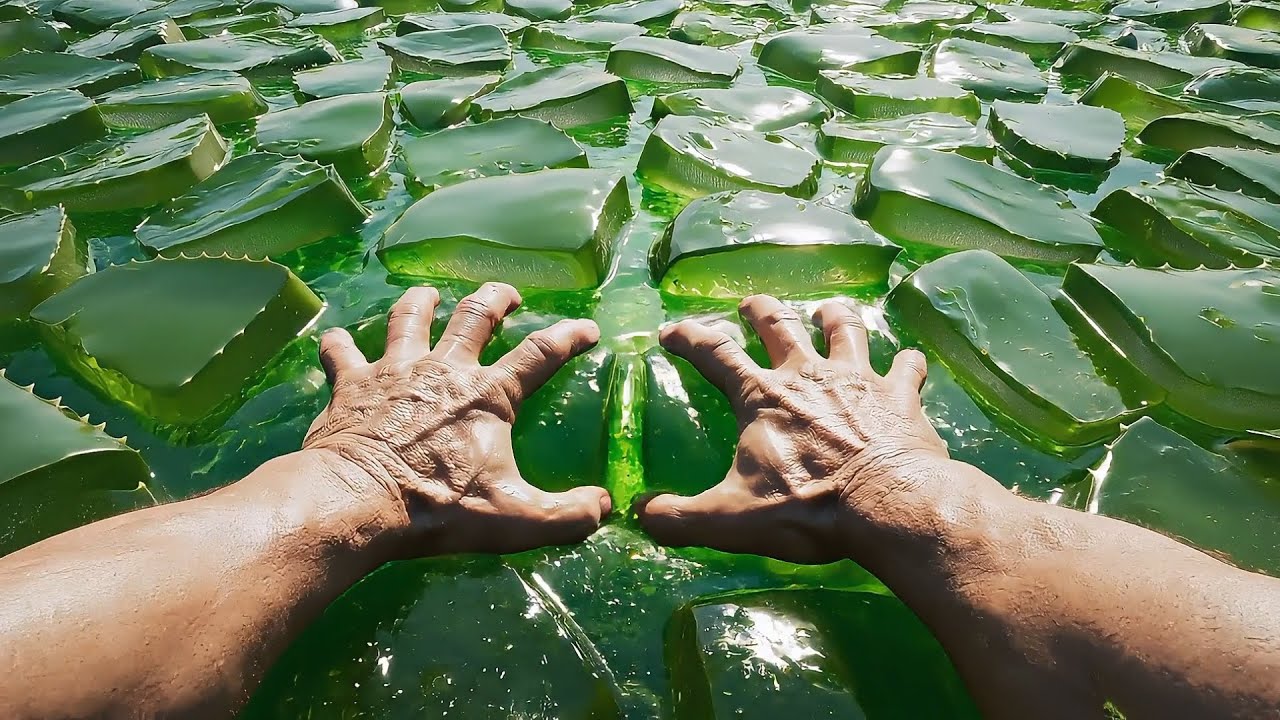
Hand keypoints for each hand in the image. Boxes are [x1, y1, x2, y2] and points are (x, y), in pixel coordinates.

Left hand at [303, 283, 610, 556]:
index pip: (540, 354)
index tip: (587, 328)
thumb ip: (567, 515)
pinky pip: (341, 353)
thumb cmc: (439, 506)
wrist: (357, 499)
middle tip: (507, 295)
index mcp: (488, 395)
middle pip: (474, 317)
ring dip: (421, 303)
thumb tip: (604, 507)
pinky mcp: (350, 384)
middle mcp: (444, 370)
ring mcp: (394, 371)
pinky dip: (339, 344)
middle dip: (495, 300)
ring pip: (410, 319)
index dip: (568, 337)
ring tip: (428, 295)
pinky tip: (336, 339)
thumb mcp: (515, 520)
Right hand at [636, 295, 948, 563]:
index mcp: (762, 398)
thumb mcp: (731, 520)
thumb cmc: (808, 508)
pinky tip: (909, 362)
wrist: (890, 504)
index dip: (690, 338)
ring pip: (845, 329)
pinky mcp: (901, 396)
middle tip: (751, 304)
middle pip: (780, 326)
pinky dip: (907, 362)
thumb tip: (642, 516)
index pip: (715, 354)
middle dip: (761, 311)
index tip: (671, 330)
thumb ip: (681, 518)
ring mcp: (859, 380)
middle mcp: (808, 375)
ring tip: (827, 311)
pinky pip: (907, 367)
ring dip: (834, 316)